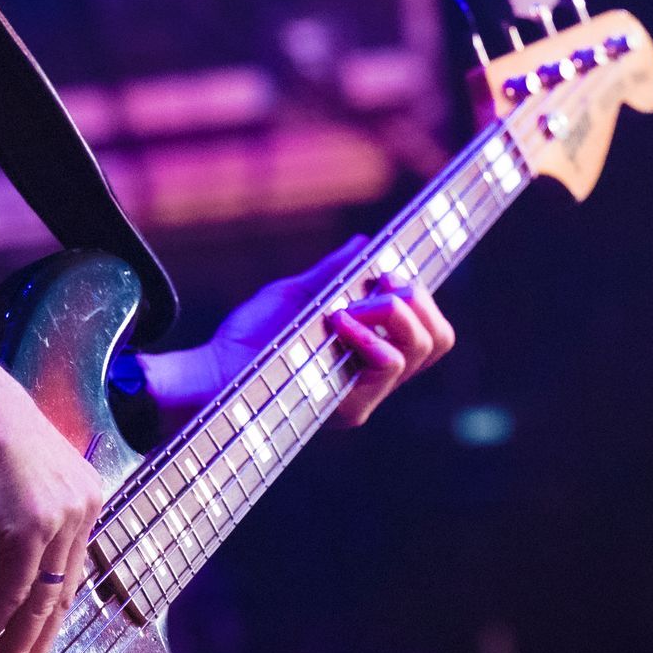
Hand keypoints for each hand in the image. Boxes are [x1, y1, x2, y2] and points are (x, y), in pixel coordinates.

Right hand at [0, 300, 104, 652]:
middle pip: (60, 595)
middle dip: (35, 648)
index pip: (68, 574)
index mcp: (84, 498)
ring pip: (40, 601)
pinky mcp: (32, 524)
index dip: (45, 620)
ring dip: (15, 648)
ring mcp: (61, 515)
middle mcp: (84, 507)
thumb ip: (1, 546)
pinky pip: (13, 589)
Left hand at [142, 234, 455, 436]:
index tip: (394, 269)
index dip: (426, 298)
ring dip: (392, 310)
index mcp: (370, 353)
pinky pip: (387, 364)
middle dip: (418, 298)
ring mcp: (367, 395)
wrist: (214, 372)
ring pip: (421, 347)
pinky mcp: (351, 408)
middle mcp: (376, 378)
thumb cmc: (249, 337)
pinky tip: (338, 320)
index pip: (430, 332)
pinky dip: (369, 332)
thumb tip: (365, 244)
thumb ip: (333, 274)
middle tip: (381, 281)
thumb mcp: (294, 295)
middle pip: (439, 339)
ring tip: (349, 304)